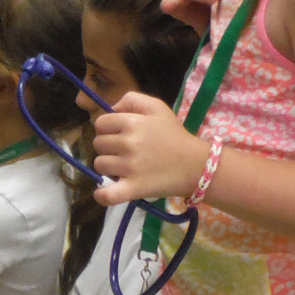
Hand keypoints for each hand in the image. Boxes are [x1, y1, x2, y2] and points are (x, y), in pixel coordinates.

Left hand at [91, 92, 207, 205]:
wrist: (196, 165)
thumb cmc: (175, 135)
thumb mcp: (157, 107)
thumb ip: (131, 99)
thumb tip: (110, 109)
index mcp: (132, 123)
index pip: (101, 123)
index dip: (107, 128)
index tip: (118, 134)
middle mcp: (128, 144)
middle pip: (98, 144)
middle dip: (108, 146)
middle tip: (124, 151)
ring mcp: (129, 168)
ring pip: (99, 165)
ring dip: (108, 167)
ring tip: (123, 167)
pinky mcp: (133, 189)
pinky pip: (108, 195)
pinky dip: (103, 195)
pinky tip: (103, 192)